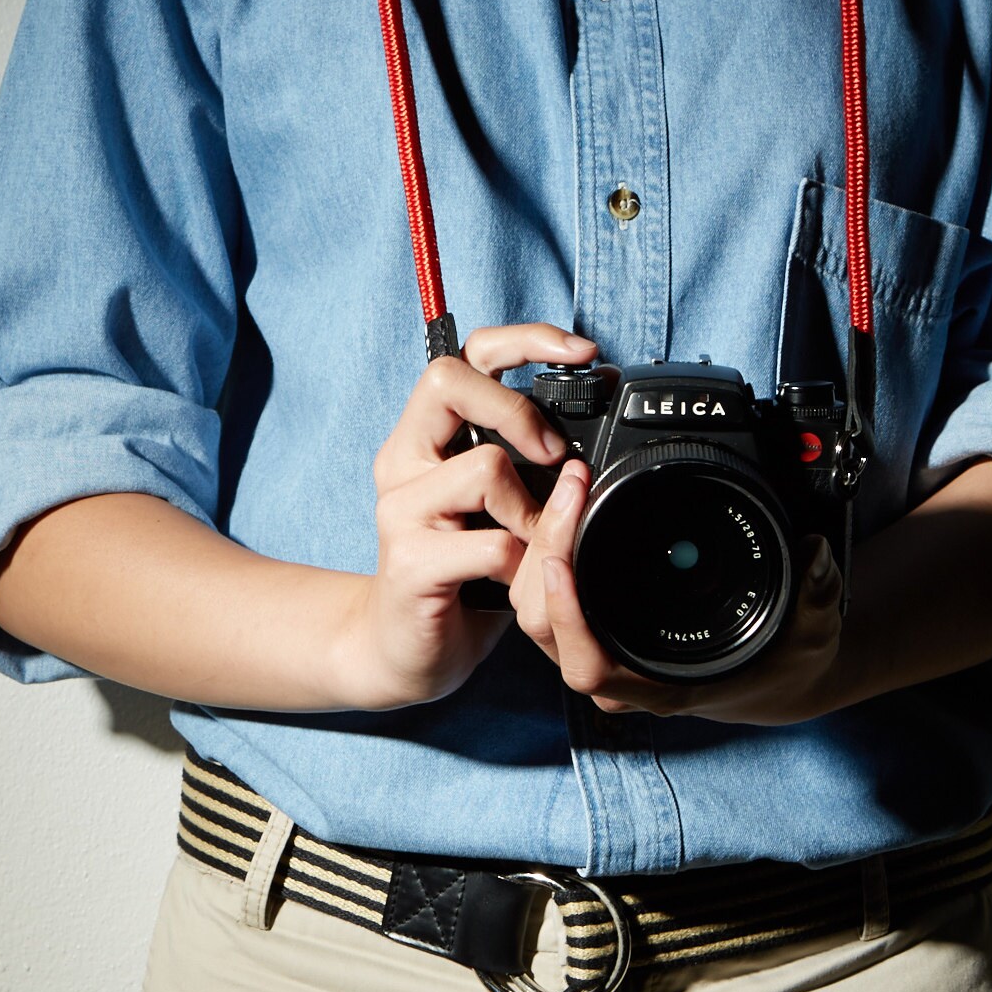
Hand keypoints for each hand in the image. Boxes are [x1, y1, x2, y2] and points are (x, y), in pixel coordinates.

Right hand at [345, 322, 596, 708]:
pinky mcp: (410, 561)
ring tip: (529, 542)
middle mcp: (403, 461)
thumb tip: (591, 432)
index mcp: (427, 437)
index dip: (525, 340)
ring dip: (530, 510)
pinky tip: (510, 582)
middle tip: (553, 454)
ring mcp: (400, 509)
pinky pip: (491, 544)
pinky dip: (520, 564)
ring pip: (484, 467)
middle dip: (517, 409)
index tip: (582, 352)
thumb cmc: (461, 573)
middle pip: (450, 382)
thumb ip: (523, 462)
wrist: (402, 650)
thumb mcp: (496, 506)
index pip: (466, 356)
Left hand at [511, 510, 855, 725]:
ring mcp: (602, 646)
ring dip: (540, 544)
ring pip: (536, 605)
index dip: (566, 617)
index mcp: (662, 682)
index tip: (561, 561)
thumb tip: (814, 553)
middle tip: (572, 488)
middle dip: (547, 551)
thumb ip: (817, 590)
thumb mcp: (813, 626)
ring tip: (570, 487)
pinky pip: (547, 590)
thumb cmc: (785, 655)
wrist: (777, 669)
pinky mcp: (595, 620)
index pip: (589, 665)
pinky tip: (564, 503)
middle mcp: (621, 671)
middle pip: (544, 623)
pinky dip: (545, 547)